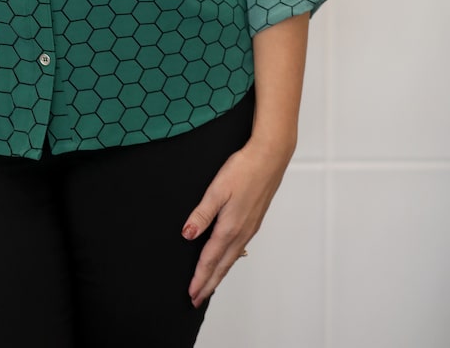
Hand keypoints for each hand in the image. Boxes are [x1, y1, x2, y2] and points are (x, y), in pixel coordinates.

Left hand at [181, 139, 291, 307]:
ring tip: (209, 285)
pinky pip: (238, 248)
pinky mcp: (253, 221)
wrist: (269, 158)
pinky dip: (229, 260)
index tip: (191, 294)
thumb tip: (187, 235)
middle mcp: (241, 232)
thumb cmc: (243, 170)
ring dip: (219, 274)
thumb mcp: (216, 190)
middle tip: (197, 298)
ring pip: (231, 258)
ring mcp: (249, 228)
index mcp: (230, 227)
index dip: (199, 278)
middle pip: (222, 265)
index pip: (210, 260)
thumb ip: (202, 214)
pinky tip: (226, 258)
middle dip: (209, 284)